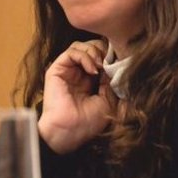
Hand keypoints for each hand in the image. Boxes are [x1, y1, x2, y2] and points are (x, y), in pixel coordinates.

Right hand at [38, 39, 110, 153]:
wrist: (69, 131)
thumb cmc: (87, 122)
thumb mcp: (109, 101)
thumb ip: (112, 81)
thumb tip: (117, 63)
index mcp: (89, 80)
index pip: (100, 57)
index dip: (111, 56)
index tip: (121, 62)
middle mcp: (77, 73)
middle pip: (91, 47)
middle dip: (103, 50)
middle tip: (111, 61)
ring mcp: (67, 70)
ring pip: (81, 46)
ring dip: (94, 51)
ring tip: (101, 65)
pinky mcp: (57, 69)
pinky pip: (71, 51)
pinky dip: (85, 56)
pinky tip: (92, 69)